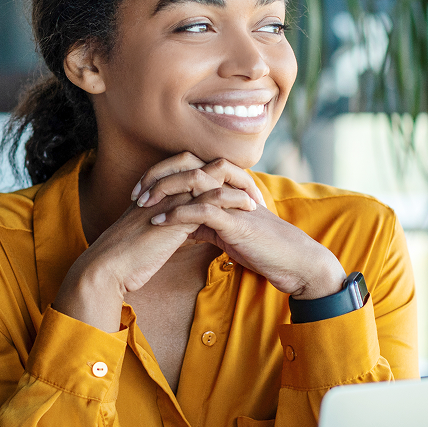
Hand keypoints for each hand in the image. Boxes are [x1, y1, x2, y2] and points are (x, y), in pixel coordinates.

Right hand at [53, 158, 258, 331]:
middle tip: (252, 188)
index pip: (191, 172)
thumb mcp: (150, 237)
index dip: (215, 178)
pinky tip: (248, 208)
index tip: (236, 192)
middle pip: (203, 167)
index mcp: (157, 193)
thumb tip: (185, 231)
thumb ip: (166, 227)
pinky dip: (232, 201)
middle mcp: (164, 190)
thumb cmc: (126, 259)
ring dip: (236, 185)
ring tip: (256, 198)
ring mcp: (170, 200)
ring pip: (210, 178)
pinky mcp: (176, 215)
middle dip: (230, 175)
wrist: (108, 268)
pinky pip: (211, 199)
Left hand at [133, 155, 344, 300]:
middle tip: (136, 192)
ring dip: (164, 191)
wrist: (292, 261)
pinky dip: (178, 215)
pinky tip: (160, 223)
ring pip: (193, 181)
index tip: (139, 190)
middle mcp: (229, 187)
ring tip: (142, 204)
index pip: (188, 167)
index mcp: (225, 187)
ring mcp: (233, 201)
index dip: (162, 174)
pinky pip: (202, 210)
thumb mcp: (226, 232)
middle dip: (158, 175)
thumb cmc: (262, 247)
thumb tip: (181, 227)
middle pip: (187, 165)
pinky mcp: (236, 220)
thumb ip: (205, 224)